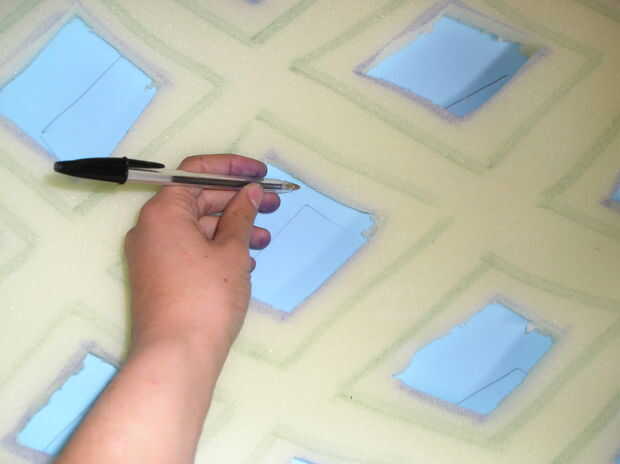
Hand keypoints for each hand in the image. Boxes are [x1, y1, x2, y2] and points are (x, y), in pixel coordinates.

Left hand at [125, 154, 279, 360]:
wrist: (176, 355)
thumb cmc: (207, 297)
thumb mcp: (232, 252)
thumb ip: (241, 215)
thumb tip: (249, 192)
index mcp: (164, 211)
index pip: (197, 172)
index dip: (233, 169)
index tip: (261, 174)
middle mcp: (151, 227)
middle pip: (198, 200)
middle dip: (238, 202)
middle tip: (272, 206)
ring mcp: (152, 253)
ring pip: (197, 228)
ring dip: (232, 229)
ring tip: (264, 240)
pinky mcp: (159, 276)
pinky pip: (190, 250)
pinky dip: (217, 250)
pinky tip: (245, 263)